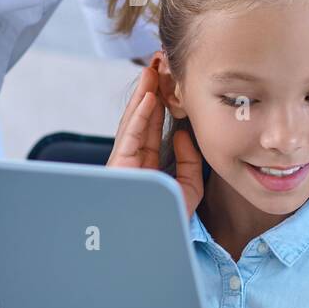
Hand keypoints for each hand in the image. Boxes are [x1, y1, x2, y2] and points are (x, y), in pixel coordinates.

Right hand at [108, 57, 204, 218]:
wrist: (156, 242)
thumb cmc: (170, 220)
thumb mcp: (188, 187)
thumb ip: (189, 161)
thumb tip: (182, 134)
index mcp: (146, 166)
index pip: (152, 128)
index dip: (160, 104)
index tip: (168, 82)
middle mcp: (132, 161)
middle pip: (140, 119)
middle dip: (149, 91)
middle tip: (158, 65)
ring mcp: (124, 163)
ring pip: (133, 122)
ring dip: (143, 94)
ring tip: (153, 71)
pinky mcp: (120, 167)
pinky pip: (130, 136)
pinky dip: (139, 115)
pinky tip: (149, 97)